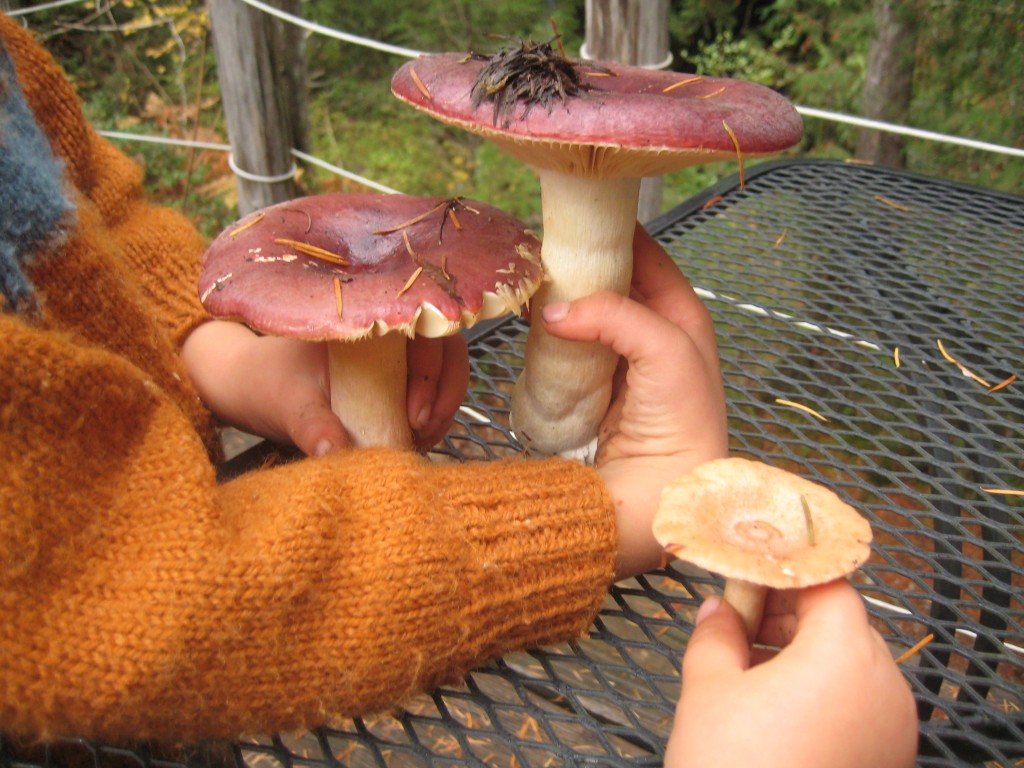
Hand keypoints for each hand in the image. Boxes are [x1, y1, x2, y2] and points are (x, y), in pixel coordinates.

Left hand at [181, 321, 467, 454]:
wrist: (250, 386)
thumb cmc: (266, 381)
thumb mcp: (286, 402)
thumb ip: (310, 425)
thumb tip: (333, 452)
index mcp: (365, 317)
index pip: (424, 329)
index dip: (432, 371)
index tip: (415, 415)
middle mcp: (388, 329)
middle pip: (446, 348)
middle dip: (445, 393)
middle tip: (422, 431)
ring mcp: (397, 352)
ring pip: (444, 371)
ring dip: (442, 409)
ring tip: (419, 441)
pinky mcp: (397, 377)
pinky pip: (430, 392)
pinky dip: (431, 417)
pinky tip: (414, 440)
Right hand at [543, 225, 728, 576]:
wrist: (659, 496)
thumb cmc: (681, 421)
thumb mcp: (666, 349)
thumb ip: (615, 313)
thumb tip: (553, 310)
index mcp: (681, 317)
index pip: (646, 256)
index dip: (615, 233)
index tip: (577, 213)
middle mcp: (651, 336)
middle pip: (609, 284)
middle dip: (579, 265)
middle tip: (542, 248)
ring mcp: (616, 363)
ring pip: (583, 314)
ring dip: (560, 301)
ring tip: (530, 282)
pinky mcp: (589, 388)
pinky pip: (564, 349)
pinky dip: (548, 336)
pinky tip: (529, 325)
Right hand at [667, 580, 917, 767]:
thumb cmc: (730, 764)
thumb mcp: (708, 688)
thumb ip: (715, 633)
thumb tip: (718, 607)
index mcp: (845, 652)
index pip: (826, 583)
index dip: (784, 572)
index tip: (746, 572)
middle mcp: (885, 684)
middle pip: (843, 623)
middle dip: (791, 614)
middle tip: (740, 619)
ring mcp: (895, 728)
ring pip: (853, 665)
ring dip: (807, 653)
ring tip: (752, 667)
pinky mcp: (889, 761)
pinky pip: (861, 706)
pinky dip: (826, 693)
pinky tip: (778, 710)